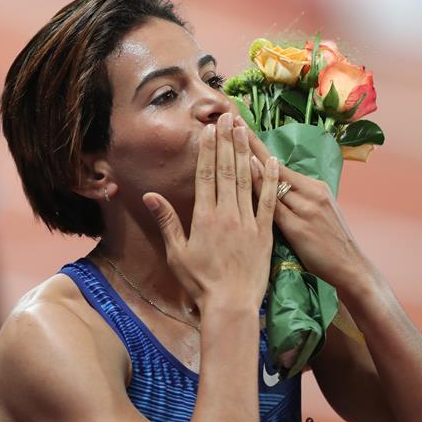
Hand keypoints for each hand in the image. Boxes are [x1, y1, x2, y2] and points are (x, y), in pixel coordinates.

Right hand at [143, 113, 279, 315]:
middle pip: (226, 170)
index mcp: (205, 217)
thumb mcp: (177, 254)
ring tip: (244, 129)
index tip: (208, 129)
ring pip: (246, 179)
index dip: (207, 150)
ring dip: (244, 152)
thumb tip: (151, 196)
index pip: (206, 175)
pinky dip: (270, 179)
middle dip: (226, 141)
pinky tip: (270, 160)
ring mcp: (248, 221)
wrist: (231, 304)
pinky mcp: (266, 232)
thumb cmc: (200, 282)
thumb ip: (167, 222)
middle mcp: (227, 213)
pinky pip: (269, 200)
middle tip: (227, 117)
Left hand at [244, 119, 362, 288]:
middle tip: (230, 118)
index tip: (240, 126)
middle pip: (273, 164)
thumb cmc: (330, 245)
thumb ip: (297, 200)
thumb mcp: (318, 214)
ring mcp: (306, 208)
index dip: (258, 144)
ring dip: (249, 158)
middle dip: (249, 141)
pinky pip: (274, 203)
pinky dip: (260, 186)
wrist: (351, 268)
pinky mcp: (300, 226)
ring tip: (231, 137)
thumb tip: (274, 189)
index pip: (278, 163)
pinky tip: (246, 172)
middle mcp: (311, 192)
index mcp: (315, 187)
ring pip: (272, 179)